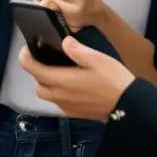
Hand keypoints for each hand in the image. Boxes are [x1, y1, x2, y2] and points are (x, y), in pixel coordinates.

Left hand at [18, 36, 135, 119]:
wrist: (130, 106)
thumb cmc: (114, 80)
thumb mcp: (96, 58)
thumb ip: (76, 50)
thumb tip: (64, 42)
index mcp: (62, 81)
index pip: (32, 68)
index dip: (25, 56)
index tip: (28, 47)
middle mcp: (61, 96)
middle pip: (37, 84)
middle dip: (36, 71)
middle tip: (45, 57)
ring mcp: (68, 107)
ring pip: (47, 94)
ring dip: (46, 82)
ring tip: (58, 69)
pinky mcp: (76, 114)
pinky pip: (59, 102)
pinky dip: (58, 92)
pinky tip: (71, 84)